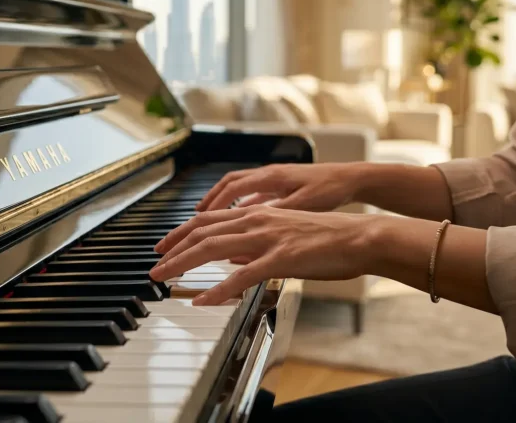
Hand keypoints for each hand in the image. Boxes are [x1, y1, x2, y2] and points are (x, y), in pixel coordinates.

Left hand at [150, 205, 378, 304]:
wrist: (361, 237)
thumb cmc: (328, 239)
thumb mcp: (285, 235)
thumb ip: (257, 244)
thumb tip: (234, 258)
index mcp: (259, 213)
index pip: (209, 220)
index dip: (182, 232)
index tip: (164, 245)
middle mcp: (258, 220)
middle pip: (202, 232)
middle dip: (173, 249)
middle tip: (154, 265)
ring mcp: (268, 238)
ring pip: (213, 248)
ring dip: (183, 264)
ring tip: (164, 278)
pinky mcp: (281, 259)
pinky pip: (242, 276)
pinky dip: (219, 289)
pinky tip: (203, 300)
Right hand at [196, 163, 367, 211]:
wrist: (352, 178)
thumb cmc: (331, 189)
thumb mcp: (303, 205)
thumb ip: (274, 213)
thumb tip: (249, 223)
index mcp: (270, 177)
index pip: (230, 189)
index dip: (211, 205)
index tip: (197, 218)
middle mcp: (267, 173)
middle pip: (226, 185)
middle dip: (207, 201)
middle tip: (192, 217)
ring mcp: (272, 178)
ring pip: (236, 186)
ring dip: (218, 200)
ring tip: (203, 216)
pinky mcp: (280, 184)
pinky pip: (249, 191)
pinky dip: (235, 202)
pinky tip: (234, 216)